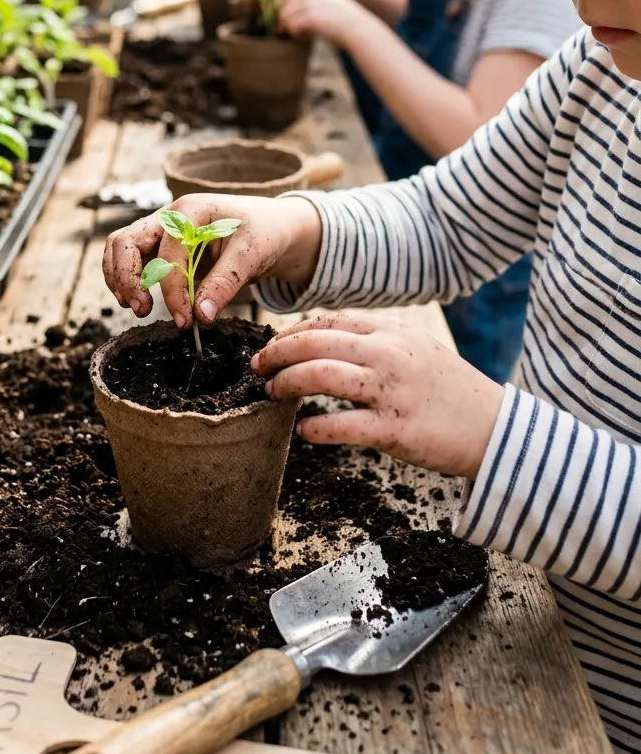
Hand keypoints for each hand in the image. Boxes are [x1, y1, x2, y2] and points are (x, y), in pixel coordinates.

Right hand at [103, 193, 321, 327]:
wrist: (274, 228)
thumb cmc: (265, 233)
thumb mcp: (252, 254)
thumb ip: (225, 282)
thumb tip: (201, 315)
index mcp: (191, 210)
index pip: (167, 251)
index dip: (172, 289)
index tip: (186, 319)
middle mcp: (169, 217)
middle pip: (125, 241)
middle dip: (128, 277)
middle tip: (142, 310)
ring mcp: (163, 232)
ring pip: (121, 249)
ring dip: (121, 278)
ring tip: (136, 308)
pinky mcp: (164, 249)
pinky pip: (134, 260)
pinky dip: (129, 280)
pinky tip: (140, 301)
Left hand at [252, 314, 503, 478]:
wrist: (495, 428)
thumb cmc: (450, 389)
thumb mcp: (415, 348)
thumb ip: (375, 340)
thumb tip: (324, 341)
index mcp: (391, 331)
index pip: (327, 322)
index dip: (291, 333)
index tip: (272, 345)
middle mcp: (388, 354)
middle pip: (314, 343)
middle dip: (277, 353)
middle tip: (258, 366)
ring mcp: (390, 391)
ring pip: (319, 376)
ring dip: (287, 382)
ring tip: (272, 391)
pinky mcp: (394, 429)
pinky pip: (340, 426)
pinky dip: (313, 428)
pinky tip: (303, 431)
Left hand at [280, 0, 367, 45]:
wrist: (358, 29)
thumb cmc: (340, 22)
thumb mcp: (322, 6)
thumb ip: (303, 6)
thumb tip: (279, 15)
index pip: (288, 0)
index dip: (292, 15)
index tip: (304, 23)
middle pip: (283, 9)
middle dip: (290, 23)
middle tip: (304, 31)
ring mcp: (309, 2)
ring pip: (285, 19)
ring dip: (293, 30)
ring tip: (308, 33)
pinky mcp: (309, 16)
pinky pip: (291, 27)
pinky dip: (297, 35)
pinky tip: (309, 36)